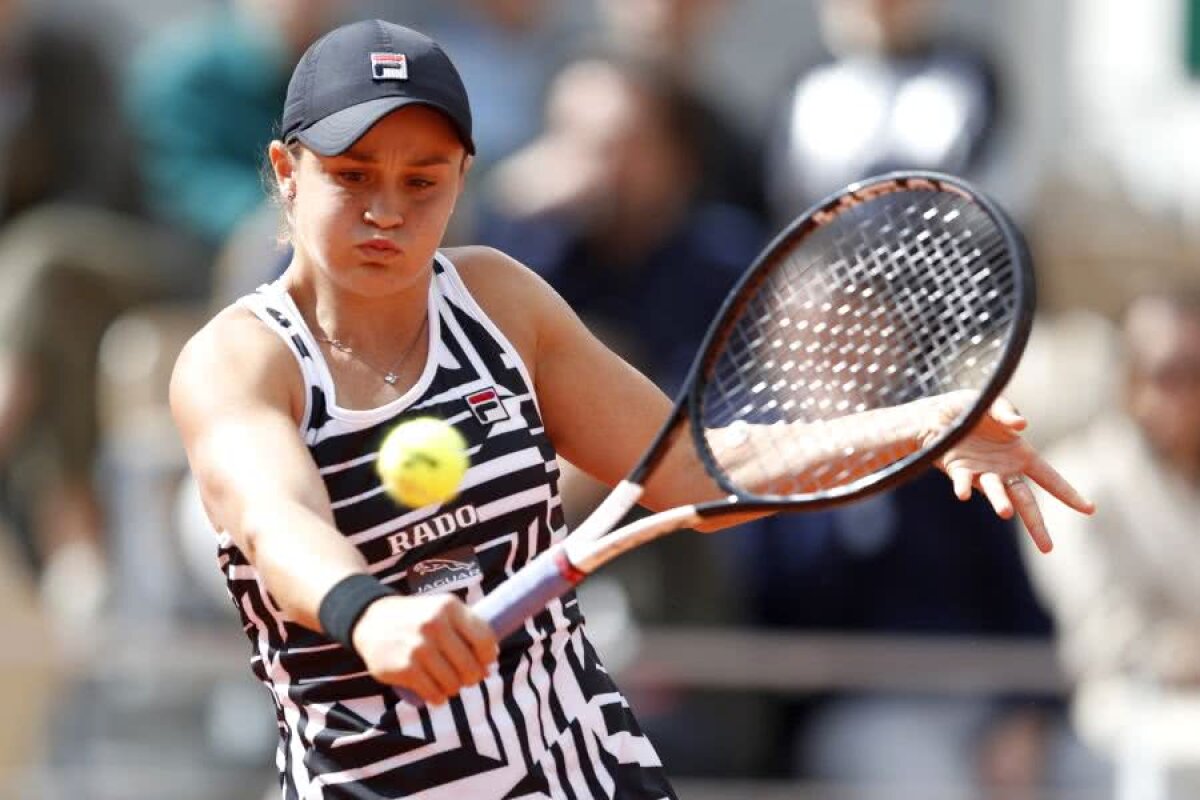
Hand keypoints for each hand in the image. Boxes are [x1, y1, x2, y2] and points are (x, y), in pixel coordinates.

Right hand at [352, 593, 497, 704]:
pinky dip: (438, 698)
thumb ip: (466, 627)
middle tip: (466, 677)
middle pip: (471, 667)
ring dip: (453, 689)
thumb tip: (490, 660)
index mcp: (449, 607)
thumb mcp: (441, 609)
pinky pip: (434, 694)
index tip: (484, 662)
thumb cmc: (417, 618)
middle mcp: (435, 625)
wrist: (371, 620)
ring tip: (448, 683)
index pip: (485, 640)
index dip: (488, 657)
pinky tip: (435, 692)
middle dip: (472, 677)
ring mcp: (419, 647)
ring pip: (453, 684)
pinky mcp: (404, 668)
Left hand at [928, 394, 1094, 552]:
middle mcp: (1004, 470)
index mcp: (1021, 455)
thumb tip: (1020, 425)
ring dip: (1000, 501)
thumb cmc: (970, 409)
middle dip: (1036, 524)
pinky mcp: (959, 472)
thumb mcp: (991, 404)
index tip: (1089, 510)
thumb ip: (1006, 412)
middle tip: (1047, 548)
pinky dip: (964, 487)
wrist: (933, 414)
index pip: (1050, 477)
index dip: (1068, 493)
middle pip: (1026, 500)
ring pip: (996, 493)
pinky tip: (963, 494)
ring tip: (1005, 512)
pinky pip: (964, 482)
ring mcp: (983, 474)